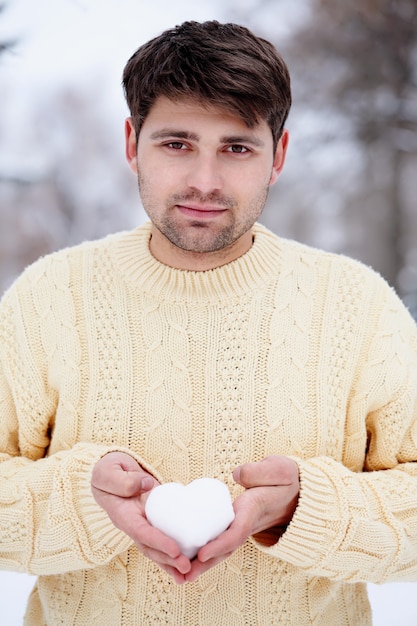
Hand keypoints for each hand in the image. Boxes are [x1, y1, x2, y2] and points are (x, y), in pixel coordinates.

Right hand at [91, 451, 191, 582]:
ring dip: (172, 563)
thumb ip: (123, 480)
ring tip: (190, 573)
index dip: (158, 542)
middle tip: (187, 567)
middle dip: (168, 559)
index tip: (175, 550)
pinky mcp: (154, 520)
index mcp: (121, 515)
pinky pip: (164, 538)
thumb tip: (147, 485)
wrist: (112, 470)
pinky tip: (189, 562)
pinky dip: (174, 552)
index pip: (140, 532)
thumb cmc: (108, 471)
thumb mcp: (108, 471)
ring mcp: (143, 523)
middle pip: (150, 547)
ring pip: (157, 548)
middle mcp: (132, 524)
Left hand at [185, 455, 298, 582]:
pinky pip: (221, 540)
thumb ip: (258, 471)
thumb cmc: (285, 479)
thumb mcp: (279, 469)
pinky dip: (206, 552)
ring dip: (203, 564)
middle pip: (226, 549)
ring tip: (180, 575)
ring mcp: (243, 526)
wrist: (298, 492)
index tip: (201, 554)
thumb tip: (236, 475)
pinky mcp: (237, 523)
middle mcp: (248, 523)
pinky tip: (188, 558)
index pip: (236, 533)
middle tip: (184, 575)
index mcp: (255, 510)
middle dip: (205, 564)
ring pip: (222, 549)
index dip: (219, 545)